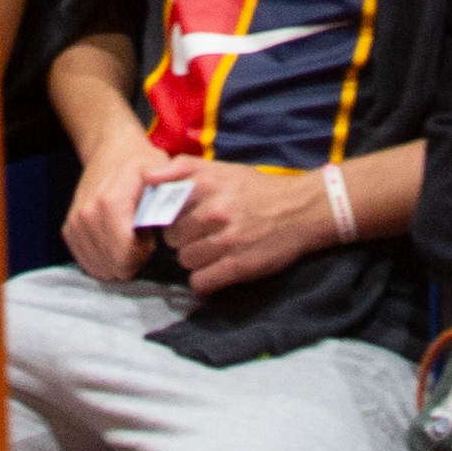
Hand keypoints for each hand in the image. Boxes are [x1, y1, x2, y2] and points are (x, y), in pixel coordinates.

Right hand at [62, 132, 174, 284]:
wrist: (110, 149)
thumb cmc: (140, 162)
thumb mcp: (160, 168)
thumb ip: (169, 188)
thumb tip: (169, 206)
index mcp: (110, 202)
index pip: (123, 255)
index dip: (142, 256)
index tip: (150, 239)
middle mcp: (87, 214)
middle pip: (112, 264)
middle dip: (131, 261)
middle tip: (140, 240)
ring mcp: (75, 222)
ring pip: (98, 267)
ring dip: (116, 262)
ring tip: (128, 240)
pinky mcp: (68, 228)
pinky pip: (85, 261)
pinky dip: (102, 261)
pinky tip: (114, 246)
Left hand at [167, 161, 342, 292]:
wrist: (302, 210)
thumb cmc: (258, 189)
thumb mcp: (222, 168)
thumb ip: (184, 169)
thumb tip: (148, 177)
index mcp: (207, 183)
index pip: (162, 205)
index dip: (167, 214)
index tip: (177, 217)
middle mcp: (213, 210)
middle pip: (172, 236)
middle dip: (183, 238)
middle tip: (201, 234)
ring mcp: (226, 240)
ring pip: (184, 260)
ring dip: (195, 259)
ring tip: (213, 250)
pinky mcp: (238, 266)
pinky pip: (200, 282)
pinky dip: (204, 281)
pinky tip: (216, 270)